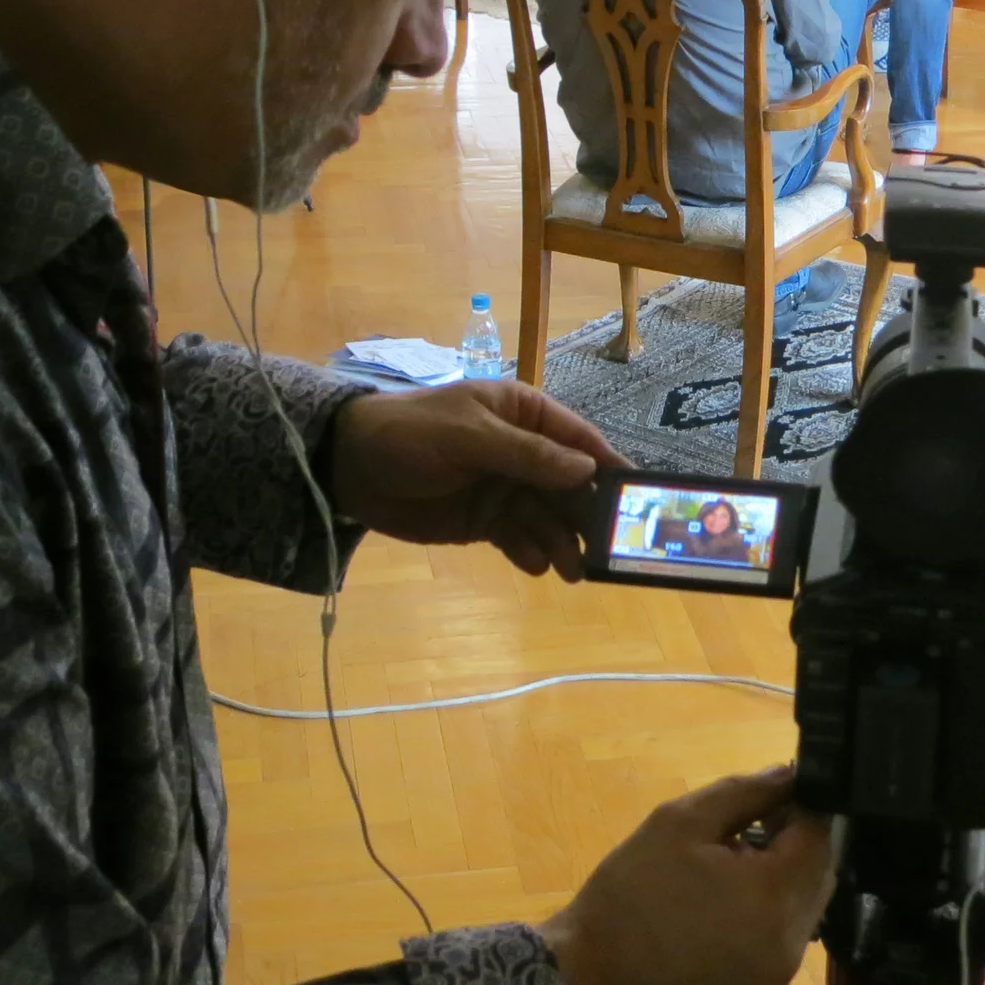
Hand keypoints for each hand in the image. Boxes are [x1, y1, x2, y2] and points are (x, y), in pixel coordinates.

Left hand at [327, 379, 622, 579]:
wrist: (348, 467)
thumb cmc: (411, 433)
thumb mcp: (469, 436)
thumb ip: (528, 455)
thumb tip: (585, 470)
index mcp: (524, 414)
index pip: (578, 440)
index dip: (608, 468)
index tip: (637, 497)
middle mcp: (523, 451)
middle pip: (570, 486)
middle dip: (587, 516)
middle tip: (609, 549)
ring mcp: (504, 488)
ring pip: (548, 518)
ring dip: (562, 542)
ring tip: (572, 571)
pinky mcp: (484, 521)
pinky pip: (518, 538)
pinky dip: (530, 552)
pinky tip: (536, 566)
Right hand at [538, 769, 833, 984]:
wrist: (586, 984)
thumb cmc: (629, 895)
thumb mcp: (678, 823)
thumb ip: (744, 793)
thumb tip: (790, 775)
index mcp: (773, 896)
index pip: (820, 837)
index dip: (804, 808)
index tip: (778, 796)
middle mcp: (789, 948)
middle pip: (818, 880)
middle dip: (794, 849)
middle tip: (749, 833)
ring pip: (800, 921)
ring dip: (779, 891)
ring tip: (726, 880)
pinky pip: (777, 958)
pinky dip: (763, 932)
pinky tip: (717, 925)